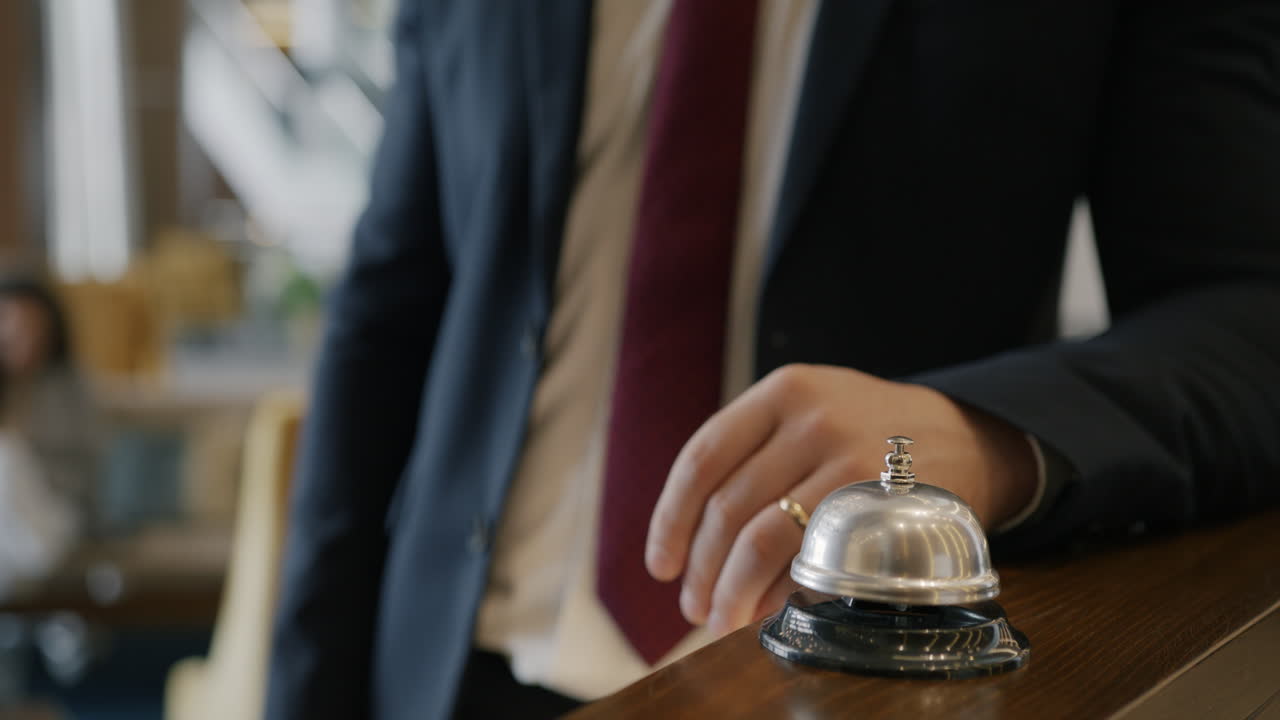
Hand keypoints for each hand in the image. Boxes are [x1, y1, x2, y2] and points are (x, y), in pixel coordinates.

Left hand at [644, 364, 1035, 636]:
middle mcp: (812, 416)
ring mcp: (849, 457)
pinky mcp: (880, 500)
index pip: (703, 457)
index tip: (661, 563)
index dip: (670, 518)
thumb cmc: (868, 436)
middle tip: (694, 605)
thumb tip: (692, 547)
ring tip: (720, 617)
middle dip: (701, 567)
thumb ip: (754, 456)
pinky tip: (764, 607)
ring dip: (730, 588)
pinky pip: (808, 554)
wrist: (969, 437)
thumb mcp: (812, 413)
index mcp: (783, 390)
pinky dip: (776, 589)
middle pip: (727, 504)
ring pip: (760, 535)